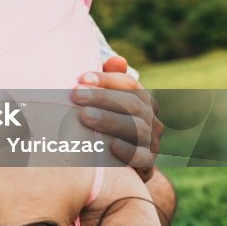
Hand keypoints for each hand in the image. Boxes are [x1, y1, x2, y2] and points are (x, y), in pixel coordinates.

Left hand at [70, 56, 163, 181]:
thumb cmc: (104, 124)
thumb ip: (109, 80)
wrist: (118, 165)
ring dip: (109, 121)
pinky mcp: (147, 165)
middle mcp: (151, 119)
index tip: (81, 78)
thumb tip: (117, 60)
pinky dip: (129, 152)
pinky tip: (111, 147)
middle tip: (75, 94)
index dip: (107, 80)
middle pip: (132, 104)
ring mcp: (152, 142)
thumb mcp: (104, 102)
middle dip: (102, 97)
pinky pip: (142, 159)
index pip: (129, 85)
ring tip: (84, 116)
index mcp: (143, 101)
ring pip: (136, 129)